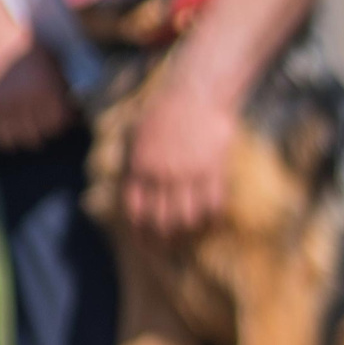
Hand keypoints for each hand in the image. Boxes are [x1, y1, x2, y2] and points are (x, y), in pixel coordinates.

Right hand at [0, 27, 72, 151]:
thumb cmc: (21, 46)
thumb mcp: (51, 63)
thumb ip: (62, 87)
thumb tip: (74, 110)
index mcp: (45, 92)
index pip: (57, 125)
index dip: (58, 123)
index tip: (54, 119)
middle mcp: (22, 103)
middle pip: (35, 138)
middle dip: (37, 131)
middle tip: (33, 123)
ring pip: (10, 143)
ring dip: (14, 137)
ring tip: (15, 127)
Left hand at [123, 78, 238, 235]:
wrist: (196, 94)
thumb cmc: (164, 110)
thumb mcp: (136, 135)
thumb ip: (133, 162)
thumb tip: (130, 185)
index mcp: (139, 167)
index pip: (134, 211)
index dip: (139, 233)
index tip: (144, 245)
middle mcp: (162, 174)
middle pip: (161, 219)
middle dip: (163, 241)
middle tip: (168, 250)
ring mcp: (189, 173)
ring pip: (187, 216)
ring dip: (188, 232)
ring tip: (190, 239)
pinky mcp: (213, 169)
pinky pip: (213, 202)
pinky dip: (212, 217)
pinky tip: (211, 222)